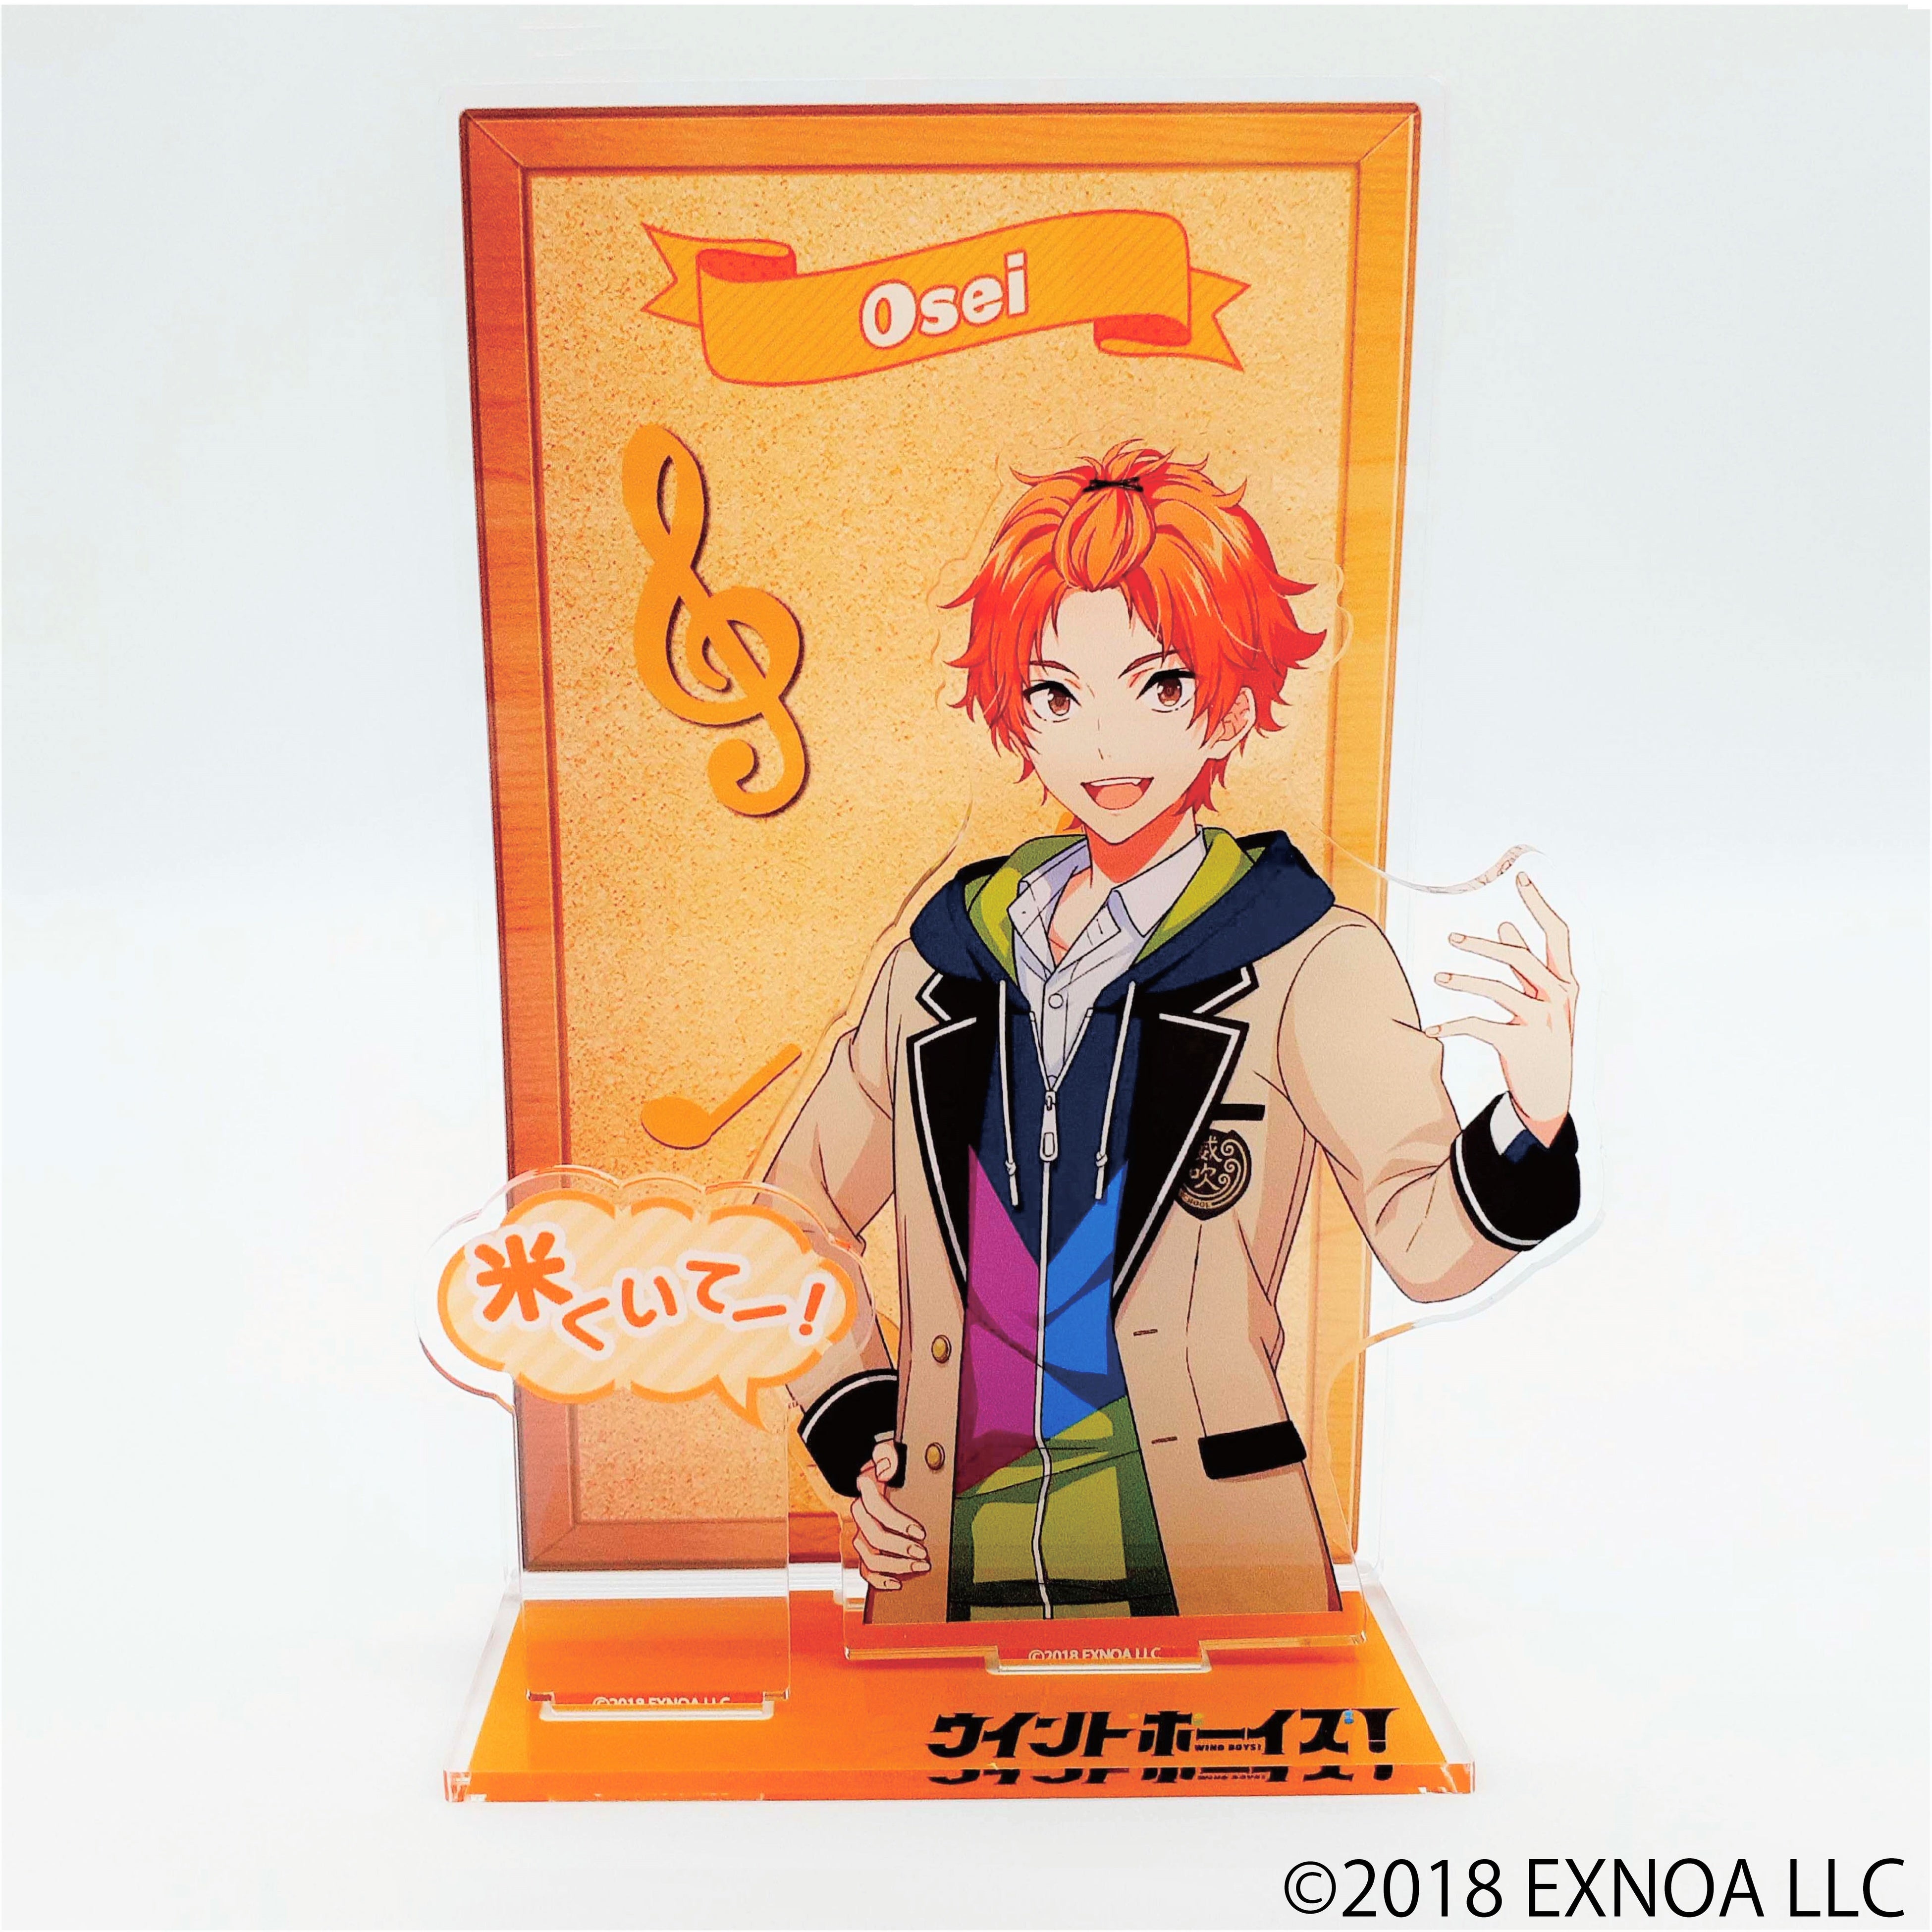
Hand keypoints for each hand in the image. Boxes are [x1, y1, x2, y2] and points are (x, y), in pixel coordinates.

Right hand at [851, 1440, 929, 1591]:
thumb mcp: (892, 1450)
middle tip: (923, 1554)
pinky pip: (864, 1570)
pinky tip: (897, 1583)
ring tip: (919, 1566)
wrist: (881, 1473)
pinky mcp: (864, 1548)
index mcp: (866, 1489)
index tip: (921, 1532)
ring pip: (869, 1556)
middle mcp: (859, 1514)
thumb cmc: (892, 1464)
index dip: (899, 1522)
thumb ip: (887, 1453)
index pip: (877, 1508)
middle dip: (900, 1548)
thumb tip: (886, 1469)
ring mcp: (860, 1533)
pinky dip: (878, 1580)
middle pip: (873, 1537)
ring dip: (895, 1565)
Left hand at [1426, 873, 1576, 1144]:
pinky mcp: (1520, 1043)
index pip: (1557, 934)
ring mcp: (1541, 1021)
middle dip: (1484, 945)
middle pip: (1520, 958)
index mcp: (1567, 982)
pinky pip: (1478, 1026)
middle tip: (1452, 937)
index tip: (1522, 879)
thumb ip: (1526, 966)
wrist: (1550, 1094)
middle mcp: (1558, 997)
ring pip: (1498, 989)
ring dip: (1463, 981)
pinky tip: (1431, 1030)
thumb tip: (1506, 925)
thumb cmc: (1545, 1040)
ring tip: (1438, 978)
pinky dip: (1452, 1026)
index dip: (1540, 905)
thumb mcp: (1542, 1001)